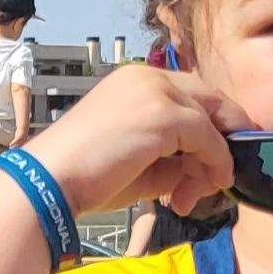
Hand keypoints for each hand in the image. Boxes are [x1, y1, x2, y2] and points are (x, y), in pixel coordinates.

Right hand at [11, 64, 232, 214]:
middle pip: (210, 99)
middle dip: (223, 139)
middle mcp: (147, 77)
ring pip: (211, 121)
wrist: (49, 182)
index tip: (213, 162)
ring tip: (192, 196)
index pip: (191, 94)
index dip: (211, 126)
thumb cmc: (83, 176)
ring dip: (213, 162)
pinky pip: (208, 138)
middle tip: (220, 177)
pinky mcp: (163, 114)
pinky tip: (203, 189)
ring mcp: (156, 92)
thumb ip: (173, 154)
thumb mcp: (138, 158)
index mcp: (134, 81)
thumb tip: (206, 169)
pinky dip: (214, 164)